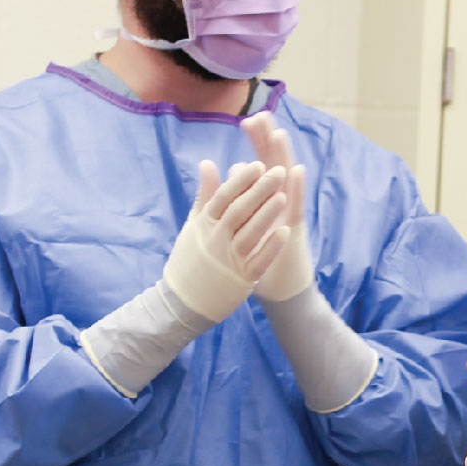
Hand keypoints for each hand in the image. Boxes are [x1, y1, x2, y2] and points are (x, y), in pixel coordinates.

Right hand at [161, 160, 290, 322]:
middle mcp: (215, 240)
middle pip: (239, 211)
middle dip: (259, 190)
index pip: (223, 197)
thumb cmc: (189, 259)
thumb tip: (208, 162)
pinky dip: (271, 246)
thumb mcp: (193, 225)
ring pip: (250, 233)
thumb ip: (204, 194)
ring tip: (283, 196)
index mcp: (204, 225)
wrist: (182, 303)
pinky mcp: (241, 279)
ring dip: (267, 214)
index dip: (240, 181)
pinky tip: (284, 230)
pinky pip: (259, 261)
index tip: (257, 164)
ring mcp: (228, 260)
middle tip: (278, 172)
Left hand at [240, 112, 312, 301]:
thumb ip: (239, 196)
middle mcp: (280, 202)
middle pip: (275, 165)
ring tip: (279, 133)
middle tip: (261, 115)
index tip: (248, 120)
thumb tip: (233, 166)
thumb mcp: (245, 224)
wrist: (279, 291)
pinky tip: (297, 169)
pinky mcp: (295, 231)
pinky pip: (297, 207)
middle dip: (268, 141)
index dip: (257, 143)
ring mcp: (289, 215)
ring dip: (284, 158)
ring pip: (288, 181)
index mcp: (265, 199)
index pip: (261, 164)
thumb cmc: (260, 257)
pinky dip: (298, 188)